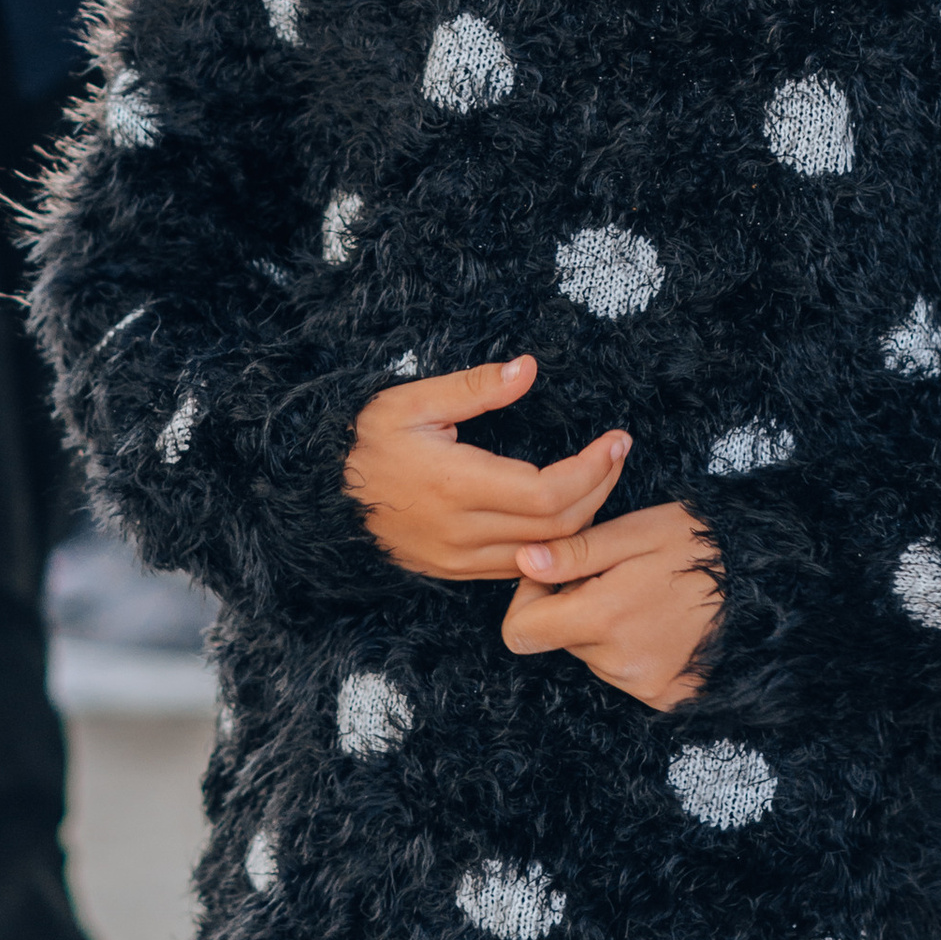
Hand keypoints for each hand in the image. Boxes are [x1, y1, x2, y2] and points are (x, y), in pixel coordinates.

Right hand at [345, 356, 629, 582]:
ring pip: (544, 552)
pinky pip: (520, 567)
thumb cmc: (366, 442)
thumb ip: (474, 386)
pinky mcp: (456, 571)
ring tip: (601, 475)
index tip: (616, 440)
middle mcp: (463, 532)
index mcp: (456, 485)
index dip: (593, 470)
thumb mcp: (412, 400)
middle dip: (601, 489)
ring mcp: (460, 559)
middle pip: (558, 528)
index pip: (548, 494)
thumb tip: (527, 368)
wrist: (322, 496)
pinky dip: (553, 542)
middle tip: (619, 451)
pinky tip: (566, 510)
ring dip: (584, 517)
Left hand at [503, 504, 723, 712]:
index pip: (521, 632)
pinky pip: (623, 673)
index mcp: (605, 618)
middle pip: (560, 639)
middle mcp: (620, 664)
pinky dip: (630, 646)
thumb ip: (576, 551)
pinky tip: (661, 619)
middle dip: (573, 605)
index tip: (555, 571)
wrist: (770, 582)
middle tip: (614, 572)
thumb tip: (523, 561)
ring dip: (603, 626)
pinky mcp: (666, 698)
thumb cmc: (703, 545)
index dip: (526, 598)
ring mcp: (645, 687)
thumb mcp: (638, 531)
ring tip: (645, 593)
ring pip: (592, 654)